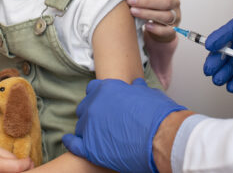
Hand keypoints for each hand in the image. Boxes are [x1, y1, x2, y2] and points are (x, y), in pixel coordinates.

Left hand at [63, 78, 185, 172]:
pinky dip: (72, 142)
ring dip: (87, 129)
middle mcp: (94, 105)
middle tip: (103, 120)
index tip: (104, 103)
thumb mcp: (147, 94)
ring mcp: (90, 126)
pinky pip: (74, 144)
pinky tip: (70, 141)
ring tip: (98, 135)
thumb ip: (136, 89)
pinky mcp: (91, 147)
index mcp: (106, 89)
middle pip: (85, 108)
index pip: (93, 89)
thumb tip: (136, 84)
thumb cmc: (158, 113)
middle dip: (92, 113)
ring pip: (81, 126)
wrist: (161, 136)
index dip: (99, 96)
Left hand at [125, 0, 180, 40]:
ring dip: (148, 13)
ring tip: (133, 12)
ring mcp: (175, 15)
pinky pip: (167, 30)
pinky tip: (146, 26)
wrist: (158, 21)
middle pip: (164, 1)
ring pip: (166, 15)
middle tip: (130, 0)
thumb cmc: (151, 1)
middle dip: (146, 1)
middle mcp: (173, 1)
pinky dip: (157, 28)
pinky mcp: (172, 29)